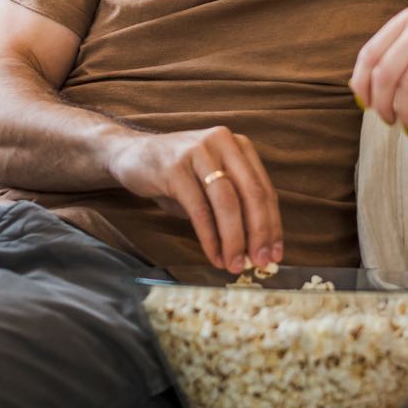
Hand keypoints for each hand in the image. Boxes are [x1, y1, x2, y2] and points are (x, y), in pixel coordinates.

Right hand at [108, 126, 282, 271]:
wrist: (131, 155)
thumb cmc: (178, 175)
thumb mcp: (211, 183)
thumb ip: (234, 205)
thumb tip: (255, 247)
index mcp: (239, 146)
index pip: (264, 189)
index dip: (273, 224)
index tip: (276, 253)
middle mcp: (223, 143)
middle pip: (251, 194)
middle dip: (259, 232)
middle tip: (260, 262)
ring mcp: (199, 152)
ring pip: (227, 202)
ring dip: (234, 239)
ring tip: (235, 265)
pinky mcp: (175, 167)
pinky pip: (199, 209)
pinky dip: (209, 237)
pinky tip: (214, 256)